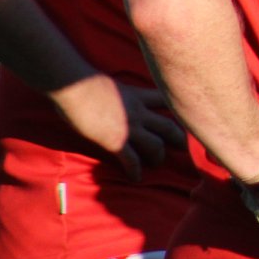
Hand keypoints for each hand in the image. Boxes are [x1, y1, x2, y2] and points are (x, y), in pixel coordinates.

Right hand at [48, 74, 184, 180]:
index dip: (176, 107)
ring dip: (158, 156)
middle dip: (178, 138)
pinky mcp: (115, 141)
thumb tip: (110, 91)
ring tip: (157, 163)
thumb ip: (117, 91)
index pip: (164, 100)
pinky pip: (131, 159)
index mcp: (136, 95)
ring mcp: (129, 127)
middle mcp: (138, 111)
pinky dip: (135, 171)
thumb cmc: (83, 80)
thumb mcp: (110, 82)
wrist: (74, 86)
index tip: (184, 115)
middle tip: (184, 147)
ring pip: (156, 145)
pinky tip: (135, 178)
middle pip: (168, 126)